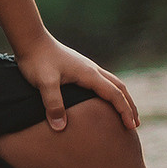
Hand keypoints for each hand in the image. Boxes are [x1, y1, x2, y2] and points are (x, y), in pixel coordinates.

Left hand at [13, 34, 139, 131]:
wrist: (31, 40)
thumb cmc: (37, 60)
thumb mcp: (44, 83)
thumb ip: (53, 104)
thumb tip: (60, 128)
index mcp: (89, 74)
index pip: (114, 94)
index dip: (124, 111)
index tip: (131, 127)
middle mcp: (92, 69)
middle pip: (119, 88)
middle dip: (129, 106)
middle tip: (135, 125)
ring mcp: (87, 67)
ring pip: (113, 83)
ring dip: (122, 98)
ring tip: (126, 113)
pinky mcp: (79, 67)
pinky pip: (103, 81)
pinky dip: (111, 92)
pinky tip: (105, 99)